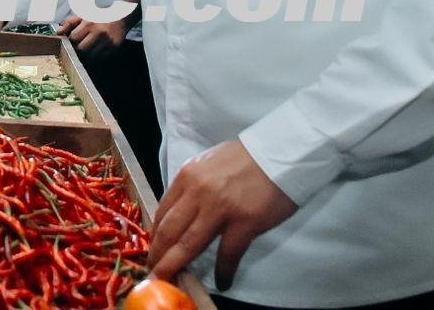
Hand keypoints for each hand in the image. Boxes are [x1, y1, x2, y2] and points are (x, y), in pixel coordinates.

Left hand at [59, 14, 127, 55]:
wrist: (121, 17)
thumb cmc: (99, 16)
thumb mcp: (84, 15)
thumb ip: (70, 22)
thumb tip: (59, 32)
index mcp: (89, 23)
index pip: (73, 38)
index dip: (70, 40)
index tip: (72, 40)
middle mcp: (99, 33)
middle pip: (81, 49)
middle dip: (77, 48)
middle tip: (78, 45)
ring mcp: (107, 41)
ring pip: (90, 55)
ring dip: (86, 54)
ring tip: (87, 47)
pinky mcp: (114, 48)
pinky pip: (100, 58)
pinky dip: (96, 56)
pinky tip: (96, 49)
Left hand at [148, 139, 297, 288]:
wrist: (281, 151)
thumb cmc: (247, 157)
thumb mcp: (208, 164)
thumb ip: (194, 186)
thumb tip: (183, 211)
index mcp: (188, 175)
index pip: (163, 210)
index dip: (155, 235)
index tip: (153, 249)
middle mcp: (198, 191)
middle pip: (169, 231)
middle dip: (158, 255)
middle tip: (152, 273)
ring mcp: (220, 207)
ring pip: (189, 245)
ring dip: (175, 266)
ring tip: (169, 280)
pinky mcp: (245, 222)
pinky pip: (227, 254)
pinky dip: (223, 271)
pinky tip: (222, 281)